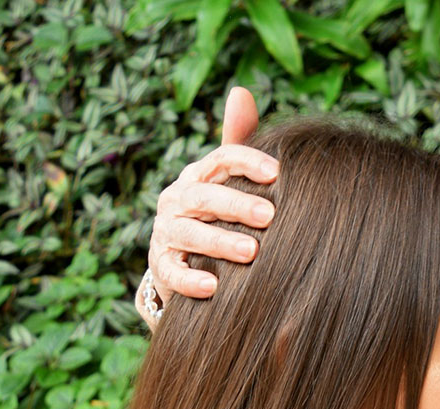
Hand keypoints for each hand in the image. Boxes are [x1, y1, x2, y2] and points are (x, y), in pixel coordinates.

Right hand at [135, 87, 276, 327]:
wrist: (185, 258)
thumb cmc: (218, 212)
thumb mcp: (229, 179)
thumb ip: (239, 139)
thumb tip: (241, 90)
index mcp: (199, 174)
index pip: (220, 158)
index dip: (248, 162)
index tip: (279, 172)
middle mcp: (177, 199)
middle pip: (204, 196)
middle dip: (237, 205)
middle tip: (271, 217)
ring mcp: (166, 232)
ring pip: (189, 233)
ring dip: (220, 242)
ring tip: (251, 253)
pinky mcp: (160, 266)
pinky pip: (171, 272)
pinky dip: (191, 280)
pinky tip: (214, 287)